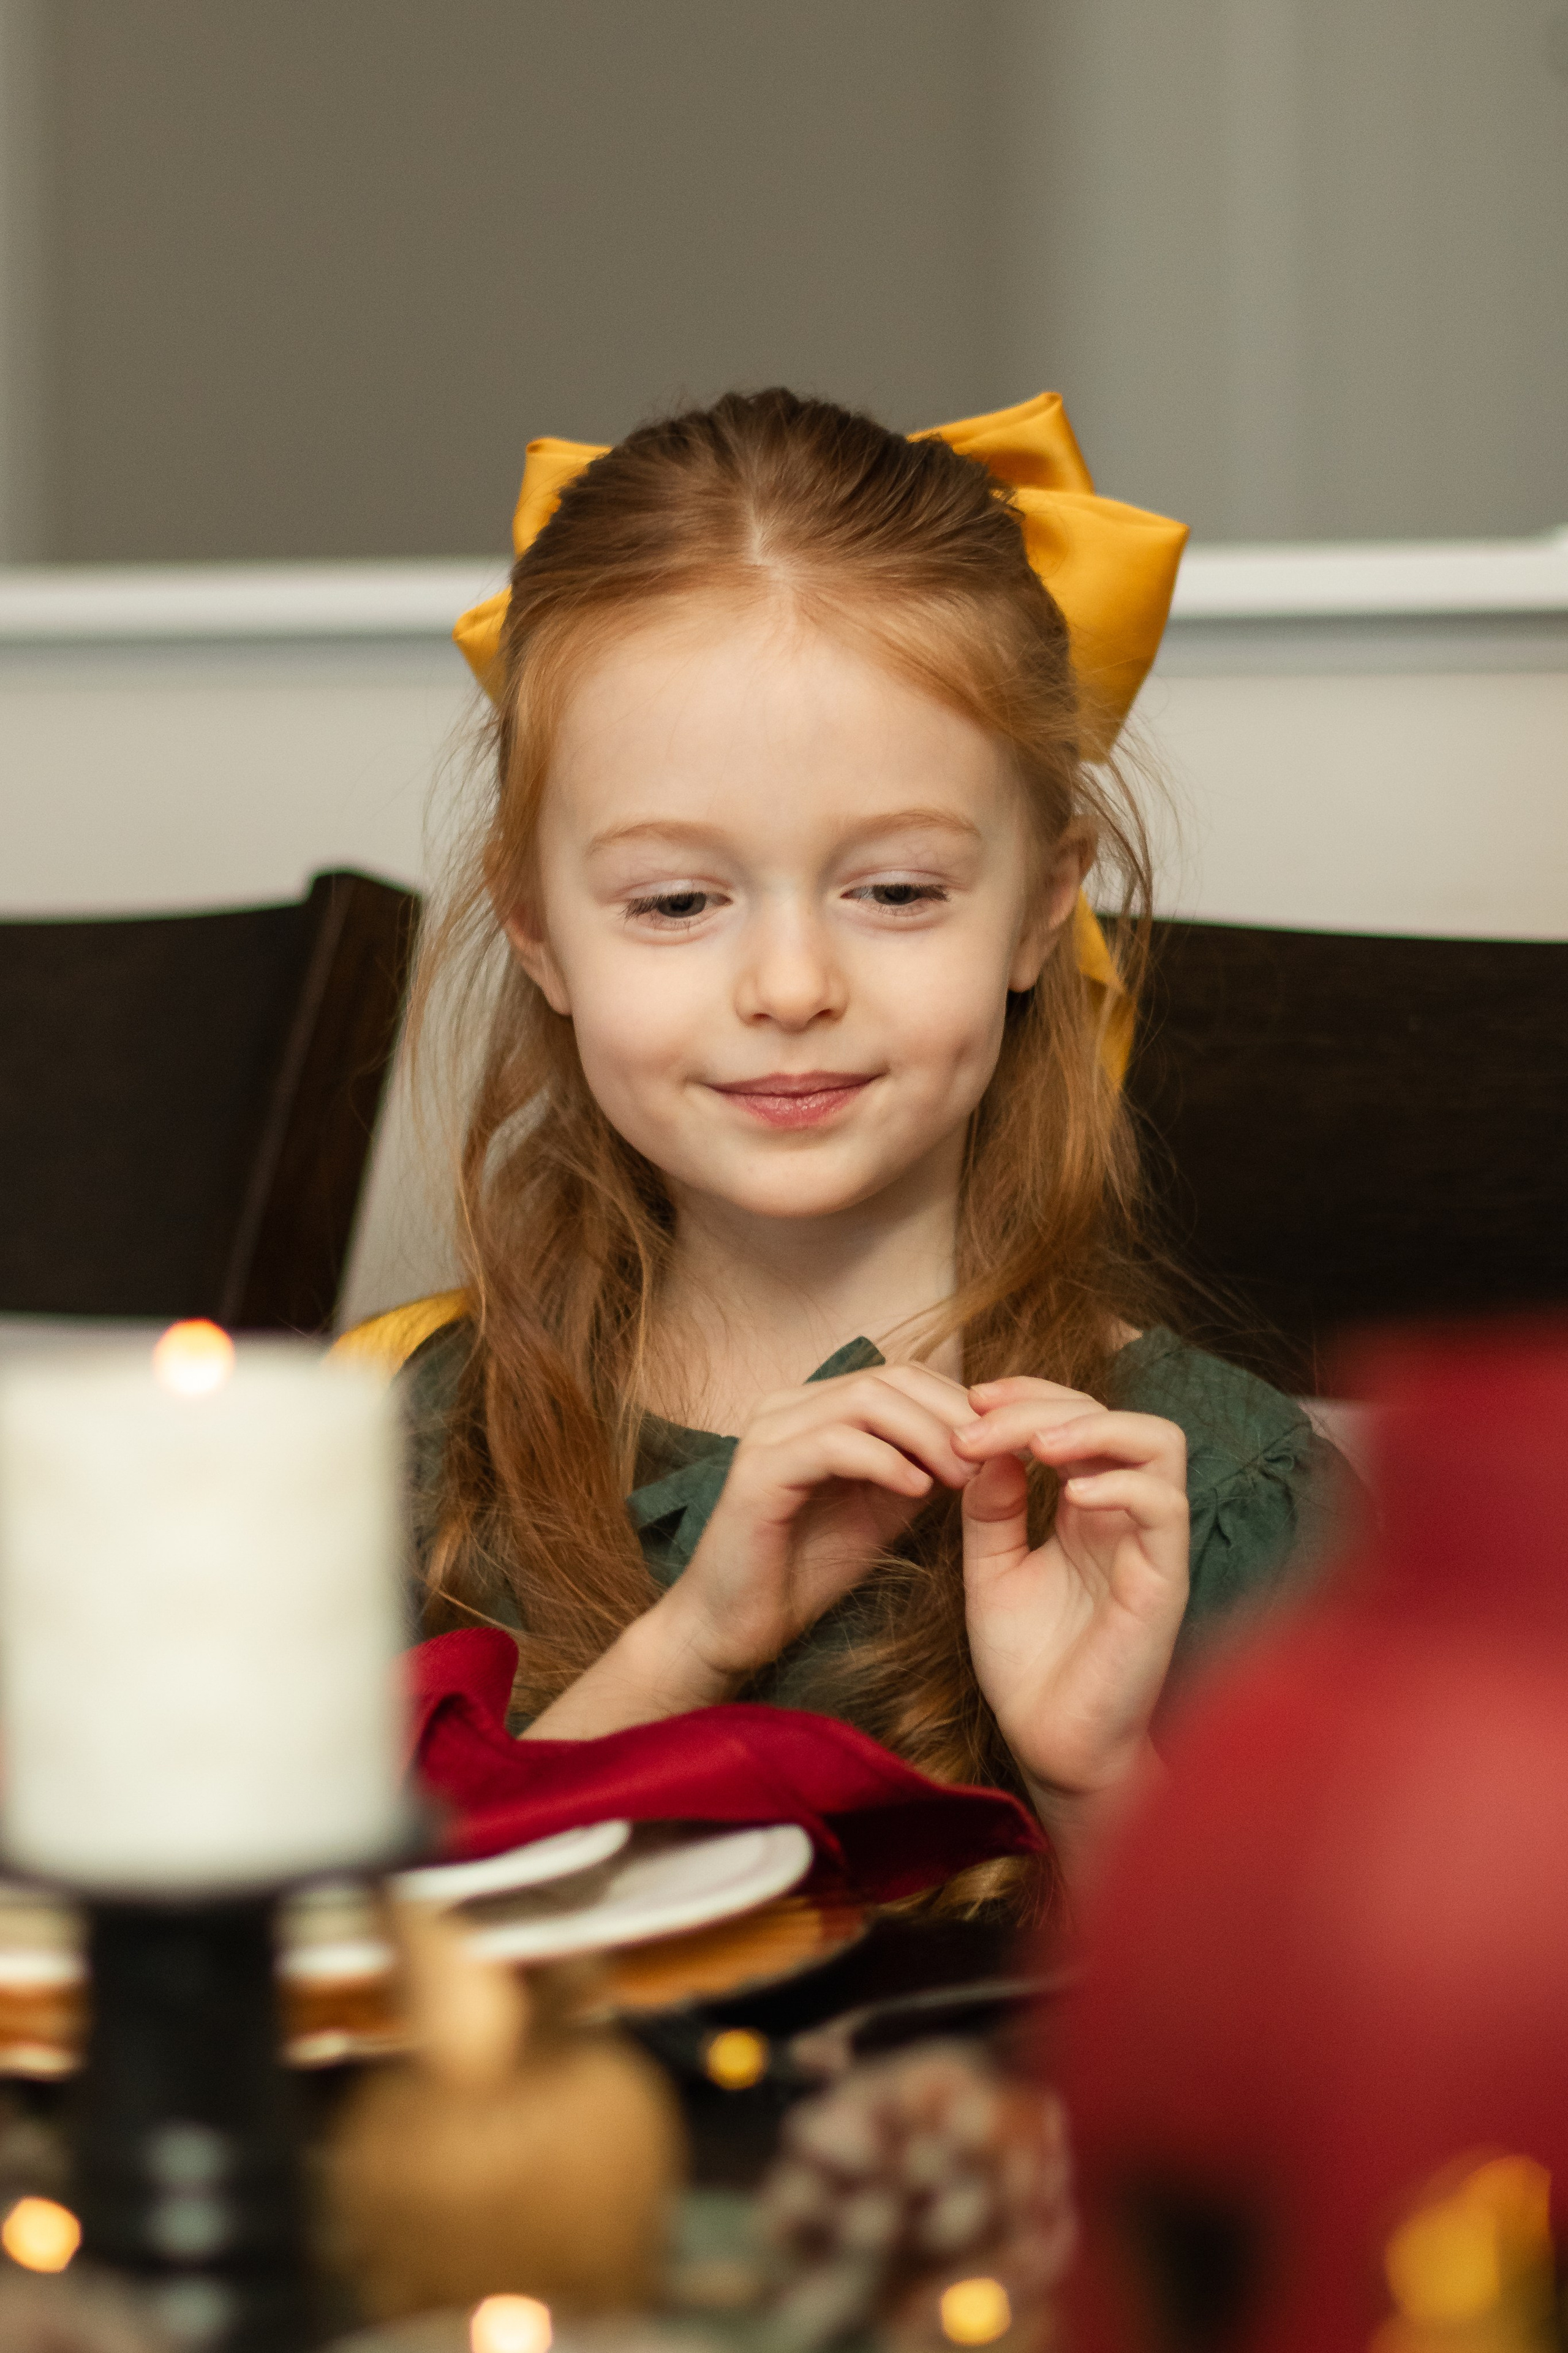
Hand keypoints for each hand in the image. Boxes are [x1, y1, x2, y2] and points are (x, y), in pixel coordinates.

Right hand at [660, 1363, 982, 1688]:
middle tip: (994, 1456)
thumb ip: (919, 1468)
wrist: (733, 1624)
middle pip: (891, 1377)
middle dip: (952, 1414)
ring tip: (963, 1477)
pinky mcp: (759, 1471)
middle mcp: (787, 1405)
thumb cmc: (805, 1568)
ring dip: (927, 1435)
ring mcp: (769, 1433)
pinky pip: (835, 1444)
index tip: (1003, 1444)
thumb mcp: (880, 1509)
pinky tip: (919, 1489)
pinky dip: (885, 1461)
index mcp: (815, 1407)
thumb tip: (981, 1445)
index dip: (959, 1403)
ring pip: (866, 1401)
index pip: (903, 1376)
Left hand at [952, 1378, 1187, 1816]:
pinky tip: (1068, 1497)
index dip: (1028, 1394)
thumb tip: (990, 1444)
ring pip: (1159, 1441)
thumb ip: (990, 1507)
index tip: (969, 1400)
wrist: (1048, 1745)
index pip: (1077, 1415)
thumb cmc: (1027, 1663)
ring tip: (1035, 1443)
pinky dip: (1120, 1485)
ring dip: (1093, 1425)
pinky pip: (1164, 1507)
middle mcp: (1124, 1515)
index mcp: (1086, 1508)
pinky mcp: (1164, 1581)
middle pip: (1113, 1413)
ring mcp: (1149, 1544)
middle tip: (979, 1419)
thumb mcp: (990, 1569)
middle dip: (1042, 1402)